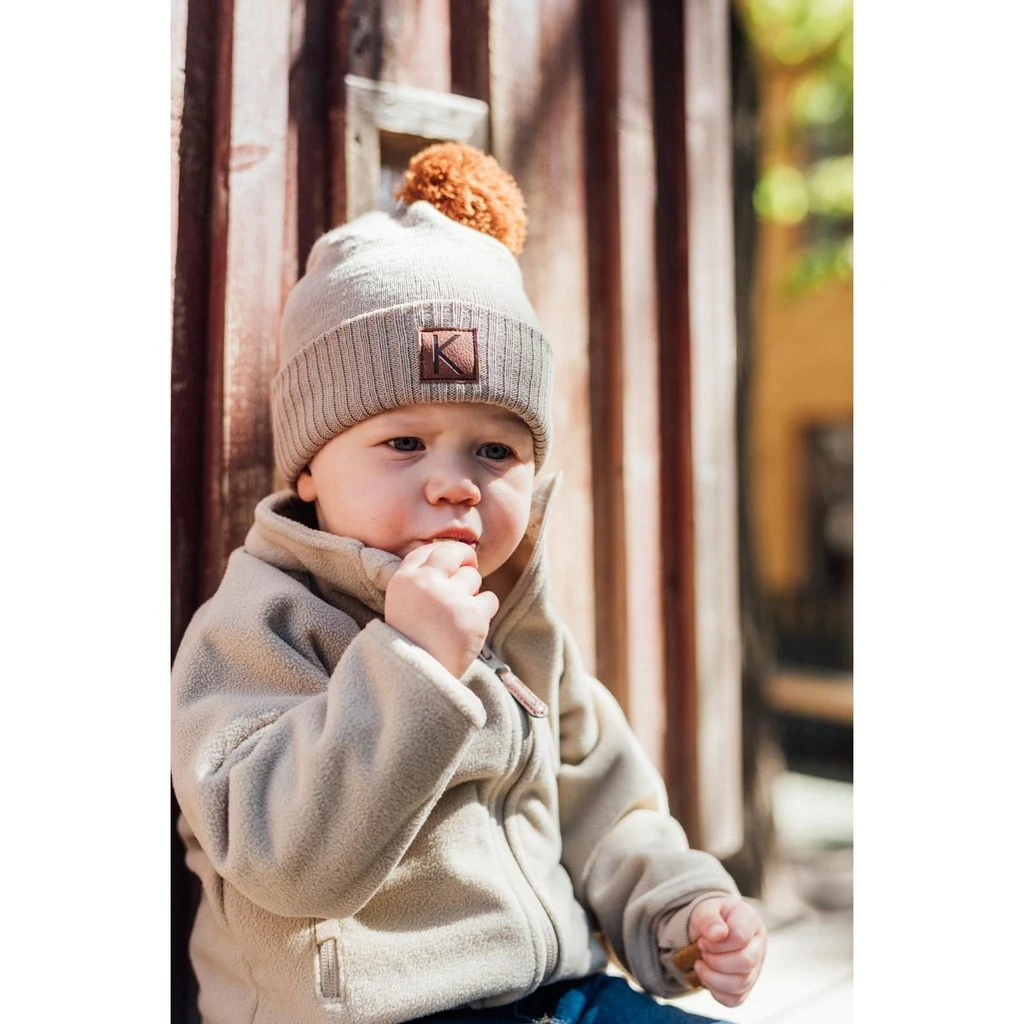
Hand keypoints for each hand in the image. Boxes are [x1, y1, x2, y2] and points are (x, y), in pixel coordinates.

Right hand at [384, 541, 498, 678]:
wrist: (418, 680)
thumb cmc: (410, 641)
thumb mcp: (401, 604)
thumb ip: (418, 579)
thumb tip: (449, 555)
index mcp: (403, 581)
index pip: (427, 550)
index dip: (442, 554)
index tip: (450, 563)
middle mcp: (426, 585)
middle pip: (453, 553)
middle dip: (465, 558)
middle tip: (468, 567)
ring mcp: (451, 599)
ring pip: (473, 577)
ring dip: (471, 592)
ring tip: (457, 615)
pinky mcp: (473, 616)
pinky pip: (490, 599)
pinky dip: (484, 611)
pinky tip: (469, 625)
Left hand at [687, 896, 765, 1007]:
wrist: (710, 930)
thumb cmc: (711, 917)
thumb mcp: (705, 909)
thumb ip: (709, 918)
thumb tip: (718, 933)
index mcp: (750, 921)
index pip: (740, 937)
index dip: (717, 943)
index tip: (702, 939)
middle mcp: (758, 946)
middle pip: (745, 962)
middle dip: (716, 959)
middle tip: (702, 951)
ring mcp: (755, 969)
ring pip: (740, 984)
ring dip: (712, 976)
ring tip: (701, 963)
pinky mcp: (746, 988)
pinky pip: (734, 999)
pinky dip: (715, 990)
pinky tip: (707, 975)